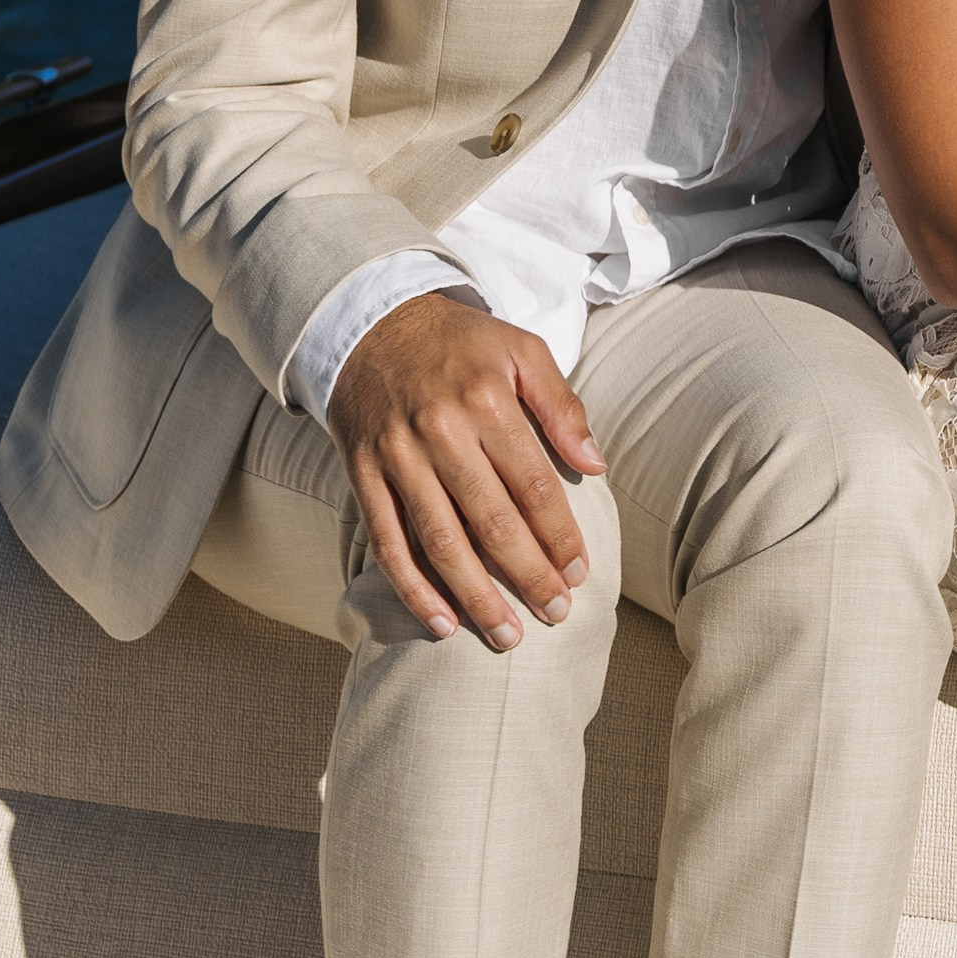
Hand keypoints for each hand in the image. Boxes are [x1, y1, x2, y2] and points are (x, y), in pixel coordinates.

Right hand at [329, 290, 603, 651]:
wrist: (370, 322)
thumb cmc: (459, 342)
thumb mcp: (520, 348)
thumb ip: (561, 404)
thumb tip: (594, 464)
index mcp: (486, 398)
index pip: (533, 484)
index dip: (559, 535)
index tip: (580, 572)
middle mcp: (441, 430)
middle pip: (492, 521)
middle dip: (528, 575)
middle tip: (557, 613)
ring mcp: (397, 455)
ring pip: (441, 542)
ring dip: (477, 597)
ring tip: (508, 635)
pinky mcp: (362, 474)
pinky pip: (388, 543)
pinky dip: (414, 589)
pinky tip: (442, 622)